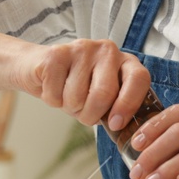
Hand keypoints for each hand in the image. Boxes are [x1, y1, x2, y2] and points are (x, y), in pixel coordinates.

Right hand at [17, 39, 149, 130]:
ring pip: (77, 97)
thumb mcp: (104, 99)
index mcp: (126, 62)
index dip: (128, 105)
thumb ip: (117, 108)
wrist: (40, 67)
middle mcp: (107, 50)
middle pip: (104, 93)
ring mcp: (82, 49)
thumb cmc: (78, 88)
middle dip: (90, 115)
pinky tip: (53, 88)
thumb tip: (121, 129)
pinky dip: (52, 101)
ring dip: (70, 108)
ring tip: (68, 97)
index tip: (115, 124)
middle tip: (84, 114)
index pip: (139, 79)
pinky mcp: (56, 54)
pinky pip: (56, 93)